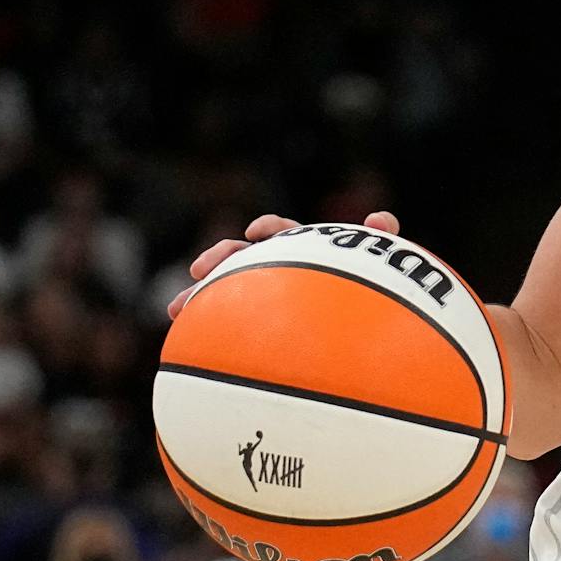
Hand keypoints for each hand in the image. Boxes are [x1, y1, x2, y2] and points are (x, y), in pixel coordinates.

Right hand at [167, 210, 399, 318]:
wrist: (365, 341)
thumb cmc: (374, 300)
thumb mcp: (381, 270)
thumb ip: (383, 241)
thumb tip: (380, 217)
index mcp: (305, 252)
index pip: (284, 231)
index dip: (270, 227)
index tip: (257, 233)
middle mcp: (278, 271)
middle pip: (242, 256)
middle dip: (219, 258)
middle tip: (198, 268)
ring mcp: (265, 298)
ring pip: (224, 289)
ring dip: (198, 294)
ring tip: (177, 308)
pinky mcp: (254, 326)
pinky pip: (223, 326)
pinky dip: (201, 328)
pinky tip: (184, 343)